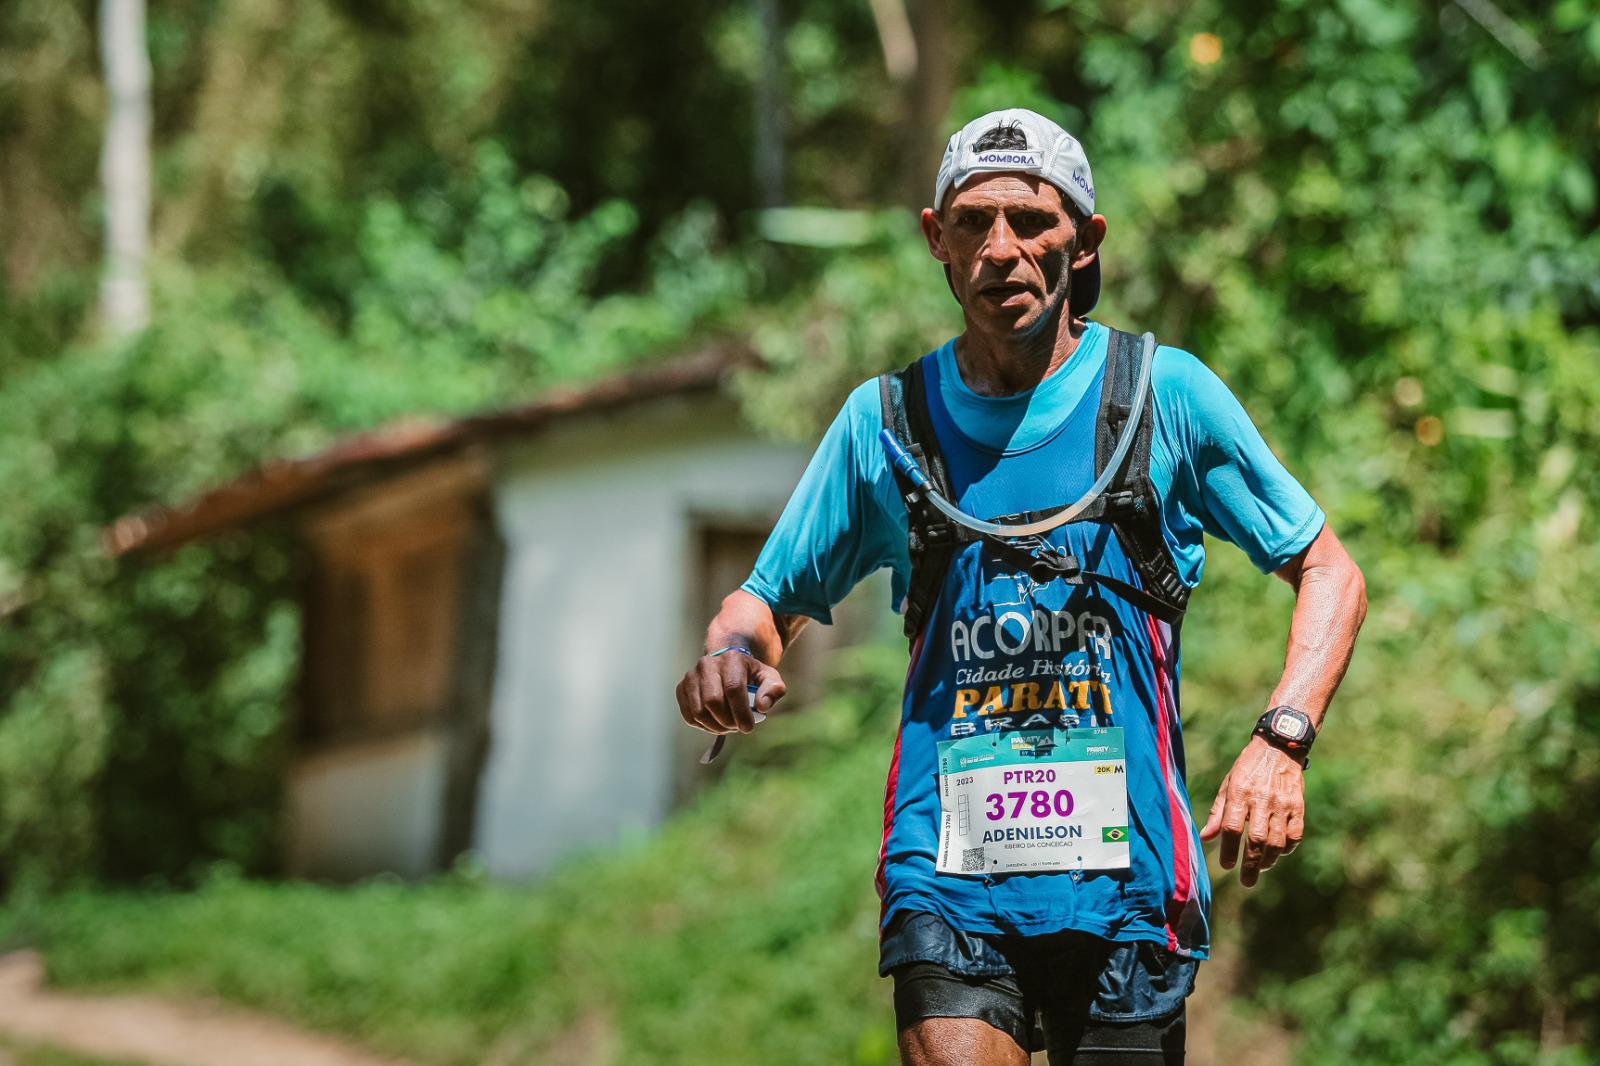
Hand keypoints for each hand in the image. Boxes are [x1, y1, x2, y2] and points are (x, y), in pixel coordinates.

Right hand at [676, 650, 786, 734]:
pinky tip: (716, 724)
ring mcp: (691, 676)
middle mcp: (707, 664)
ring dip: (716, 727)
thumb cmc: (751, 675)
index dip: (740, 712)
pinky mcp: (681, 688)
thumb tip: (761, 706)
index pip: (733, 688)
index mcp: (731, 659)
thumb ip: (773, 690)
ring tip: (728, 727)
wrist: (727, 665)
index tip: (748, 728)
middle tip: (738, 727)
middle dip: (727, 721)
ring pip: (699, 712)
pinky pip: (689, 716)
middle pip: (713, 701)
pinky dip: (703, 727)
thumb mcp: (769, 678)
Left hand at [1199, 737, 1304, 887]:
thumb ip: (1218, 813)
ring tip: (1260, 868)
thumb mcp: (1228, 784)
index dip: (1229, 850)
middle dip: (1251, 865)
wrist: (1278, 747)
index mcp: (1240, 793)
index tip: (1226, 865)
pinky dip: (1287, 848)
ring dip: (1269, 860)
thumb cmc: (1247, 768)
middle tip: (1246, 881)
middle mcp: (1262, 800)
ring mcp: (1283, 804)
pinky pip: (1295, 834)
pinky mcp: (1298, 806)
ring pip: (1278, 841)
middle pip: (1257, 840)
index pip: (1233, 828)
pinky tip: (1278, 853)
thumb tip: (1206, 838)